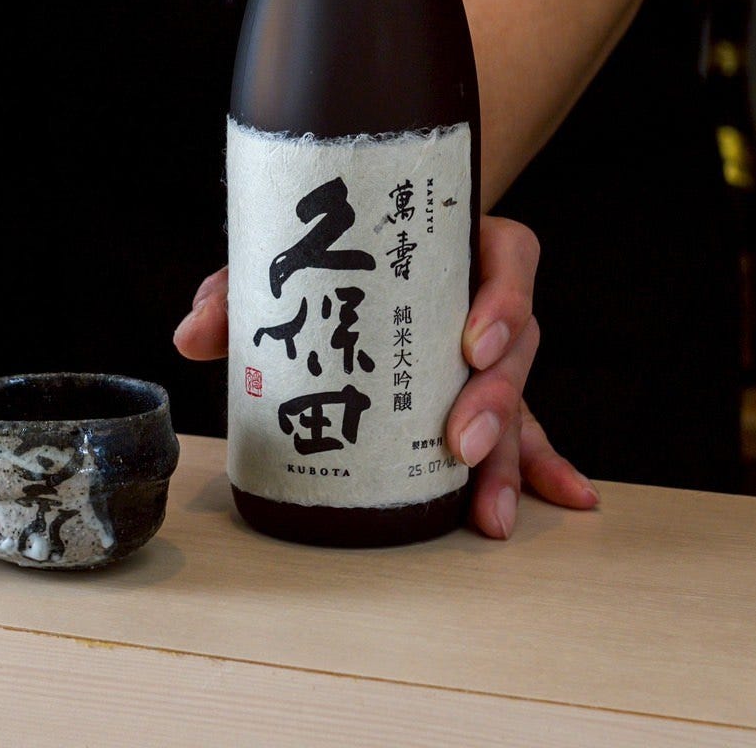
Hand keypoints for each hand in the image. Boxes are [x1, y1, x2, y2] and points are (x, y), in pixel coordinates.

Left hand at [173, 214, 598, 538]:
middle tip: (461, 440)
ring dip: (511, 453)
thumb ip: (236, 294)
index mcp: (452, 245)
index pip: (508, 254)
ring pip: (521, 396)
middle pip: (521, 340)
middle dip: (498, 397)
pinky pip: (526, 428)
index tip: (472, 342)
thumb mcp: (283, 264)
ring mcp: (488, 351)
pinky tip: (564, 499)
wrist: (346, 250)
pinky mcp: (484, 395)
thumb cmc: (322, 258)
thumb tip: (191, 338)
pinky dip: (542, 464)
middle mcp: (481, 297)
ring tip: (487, 510)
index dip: (503, 297)